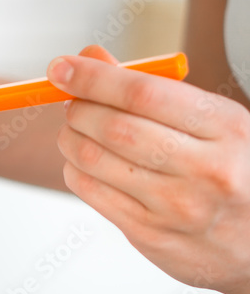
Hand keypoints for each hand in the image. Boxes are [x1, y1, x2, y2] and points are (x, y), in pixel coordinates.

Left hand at [47, 45, 249, 293]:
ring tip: (75, 130)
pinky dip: (75, 169)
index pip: (143, 94)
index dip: (93, 78)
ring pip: (94, 160)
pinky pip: (90, 192)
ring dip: (70, 138)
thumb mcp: (213, 122)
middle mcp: (205, 169)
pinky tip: (84, 161)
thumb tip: (91, 58)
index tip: (61, 67)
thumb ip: (153, 90)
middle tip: (70, 101)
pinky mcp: (150, 235)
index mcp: (226, 129)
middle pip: (114, 128)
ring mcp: (176, 207)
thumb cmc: (232, 171)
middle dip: (78, 109)